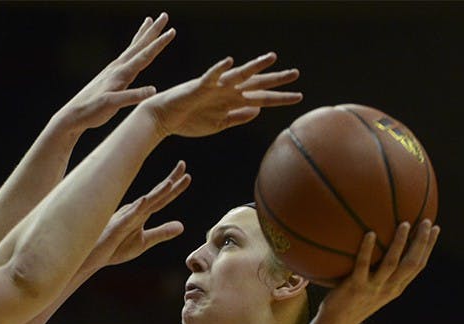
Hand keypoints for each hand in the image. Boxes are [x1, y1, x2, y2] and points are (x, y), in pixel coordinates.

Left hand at [55, 13, 175, 134]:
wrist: (73, 115)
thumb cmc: (92, 111)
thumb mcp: (112, 105)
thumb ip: (132, 96)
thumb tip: (154, 90)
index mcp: (121, 74)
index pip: (144, 56)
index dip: (159, 44)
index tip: (172, 31)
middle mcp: (117, 68)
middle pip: (139, 46)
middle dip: (153, 31)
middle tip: (164, 15)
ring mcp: (112, 71)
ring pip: (131, 49)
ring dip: (142, 36)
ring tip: (148, 21)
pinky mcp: (109, 77)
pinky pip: (125, 58)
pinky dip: (132, 50)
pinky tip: (134, 50)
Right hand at [81, 160, 190, 273]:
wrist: (92, 257)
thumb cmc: (114, 247)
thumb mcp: (144, 241)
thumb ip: (162, 232)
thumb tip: (183, 226)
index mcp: (141, 213)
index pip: (161, 198)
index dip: (174, 187)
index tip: (187, 175)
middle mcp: (134, 211)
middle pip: (155, 195)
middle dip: (169, 181)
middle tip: (183, 165)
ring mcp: (125, 218)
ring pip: (143, 204)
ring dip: (156, 193)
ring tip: (170, 182)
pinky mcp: (116, 228)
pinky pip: (127, 218)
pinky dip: (136, 209)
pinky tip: (145, 201)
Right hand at [142, 51, 301, 137]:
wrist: (165, 119)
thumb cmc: (189, 121)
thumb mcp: (219, 125)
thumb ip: (238, 117)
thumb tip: (258, 110)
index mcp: (232, 102)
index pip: (261, 99)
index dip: (280, 98)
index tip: (298, 96)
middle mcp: (227, 91)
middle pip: (256, 84)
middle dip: (275, 80)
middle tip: (295, 74)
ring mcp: (215, 87)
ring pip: (239, 75)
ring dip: (254, 66)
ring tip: (271, 58)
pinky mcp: (199, 86)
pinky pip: (211, 76)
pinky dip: (219, 69)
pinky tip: (229, 62)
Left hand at [319, 219, 440, 323]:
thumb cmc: (350, 302)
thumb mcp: (371, 288)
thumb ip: (379, 271)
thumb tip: (379, 245)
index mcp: (396, 288)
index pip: (418, 265)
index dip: (428, 246)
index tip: (434, 228)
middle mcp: (389, 288)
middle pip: (412, 263)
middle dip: (422, 242)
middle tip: (426, 220)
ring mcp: (373, 288)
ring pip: (392, 264)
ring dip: (400, 243)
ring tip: (404, 224)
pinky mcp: (355, 287)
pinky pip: (363, 265)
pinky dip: (367, 249)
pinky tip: (370, 233)